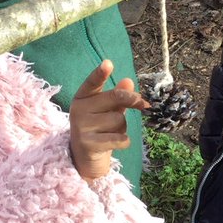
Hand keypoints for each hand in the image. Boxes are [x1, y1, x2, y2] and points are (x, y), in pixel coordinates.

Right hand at [69, 59, 147, 180]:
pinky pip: (119, 138)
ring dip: (123, 128)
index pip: (92, 83)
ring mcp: (81, 127)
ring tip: (112, 133)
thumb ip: (118, 96)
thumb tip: (129, 81)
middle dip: (132, 100)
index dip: (100, 73)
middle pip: (114, 98)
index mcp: (82, 97)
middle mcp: (79, 110)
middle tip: (143, 104)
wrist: (84, 158)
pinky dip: (124, 141)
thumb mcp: (107, 110)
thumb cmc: (98, 128)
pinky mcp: (88, 144)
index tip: (108, 63)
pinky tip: (118, 142)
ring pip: (119, 120)